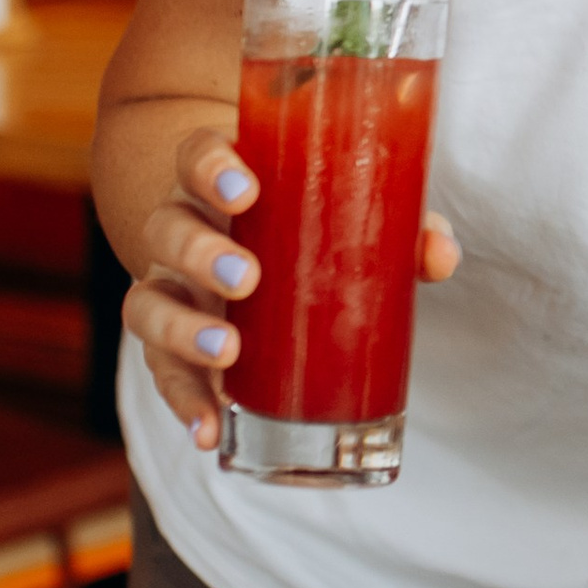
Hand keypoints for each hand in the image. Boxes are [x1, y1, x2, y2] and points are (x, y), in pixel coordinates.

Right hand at [123, 126, 460, 447]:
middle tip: (247, 277)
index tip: (244, 190)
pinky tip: (208, 430)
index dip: (209, 168)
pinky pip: (162, 370)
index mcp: (223, 183)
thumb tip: (439, 256)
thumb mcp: (347, 213)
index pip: (195, 157)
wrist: (245, 237)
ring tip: (226, 349)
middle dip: (201, 253)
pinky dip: (184, 401)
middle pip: (167, 229)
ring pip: (147, 300)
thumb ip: (399, 228)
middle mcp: (184, 228)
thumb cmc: (306, 220)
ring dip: (181, 328)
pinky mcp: (172, 341)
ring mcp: (171, 286)